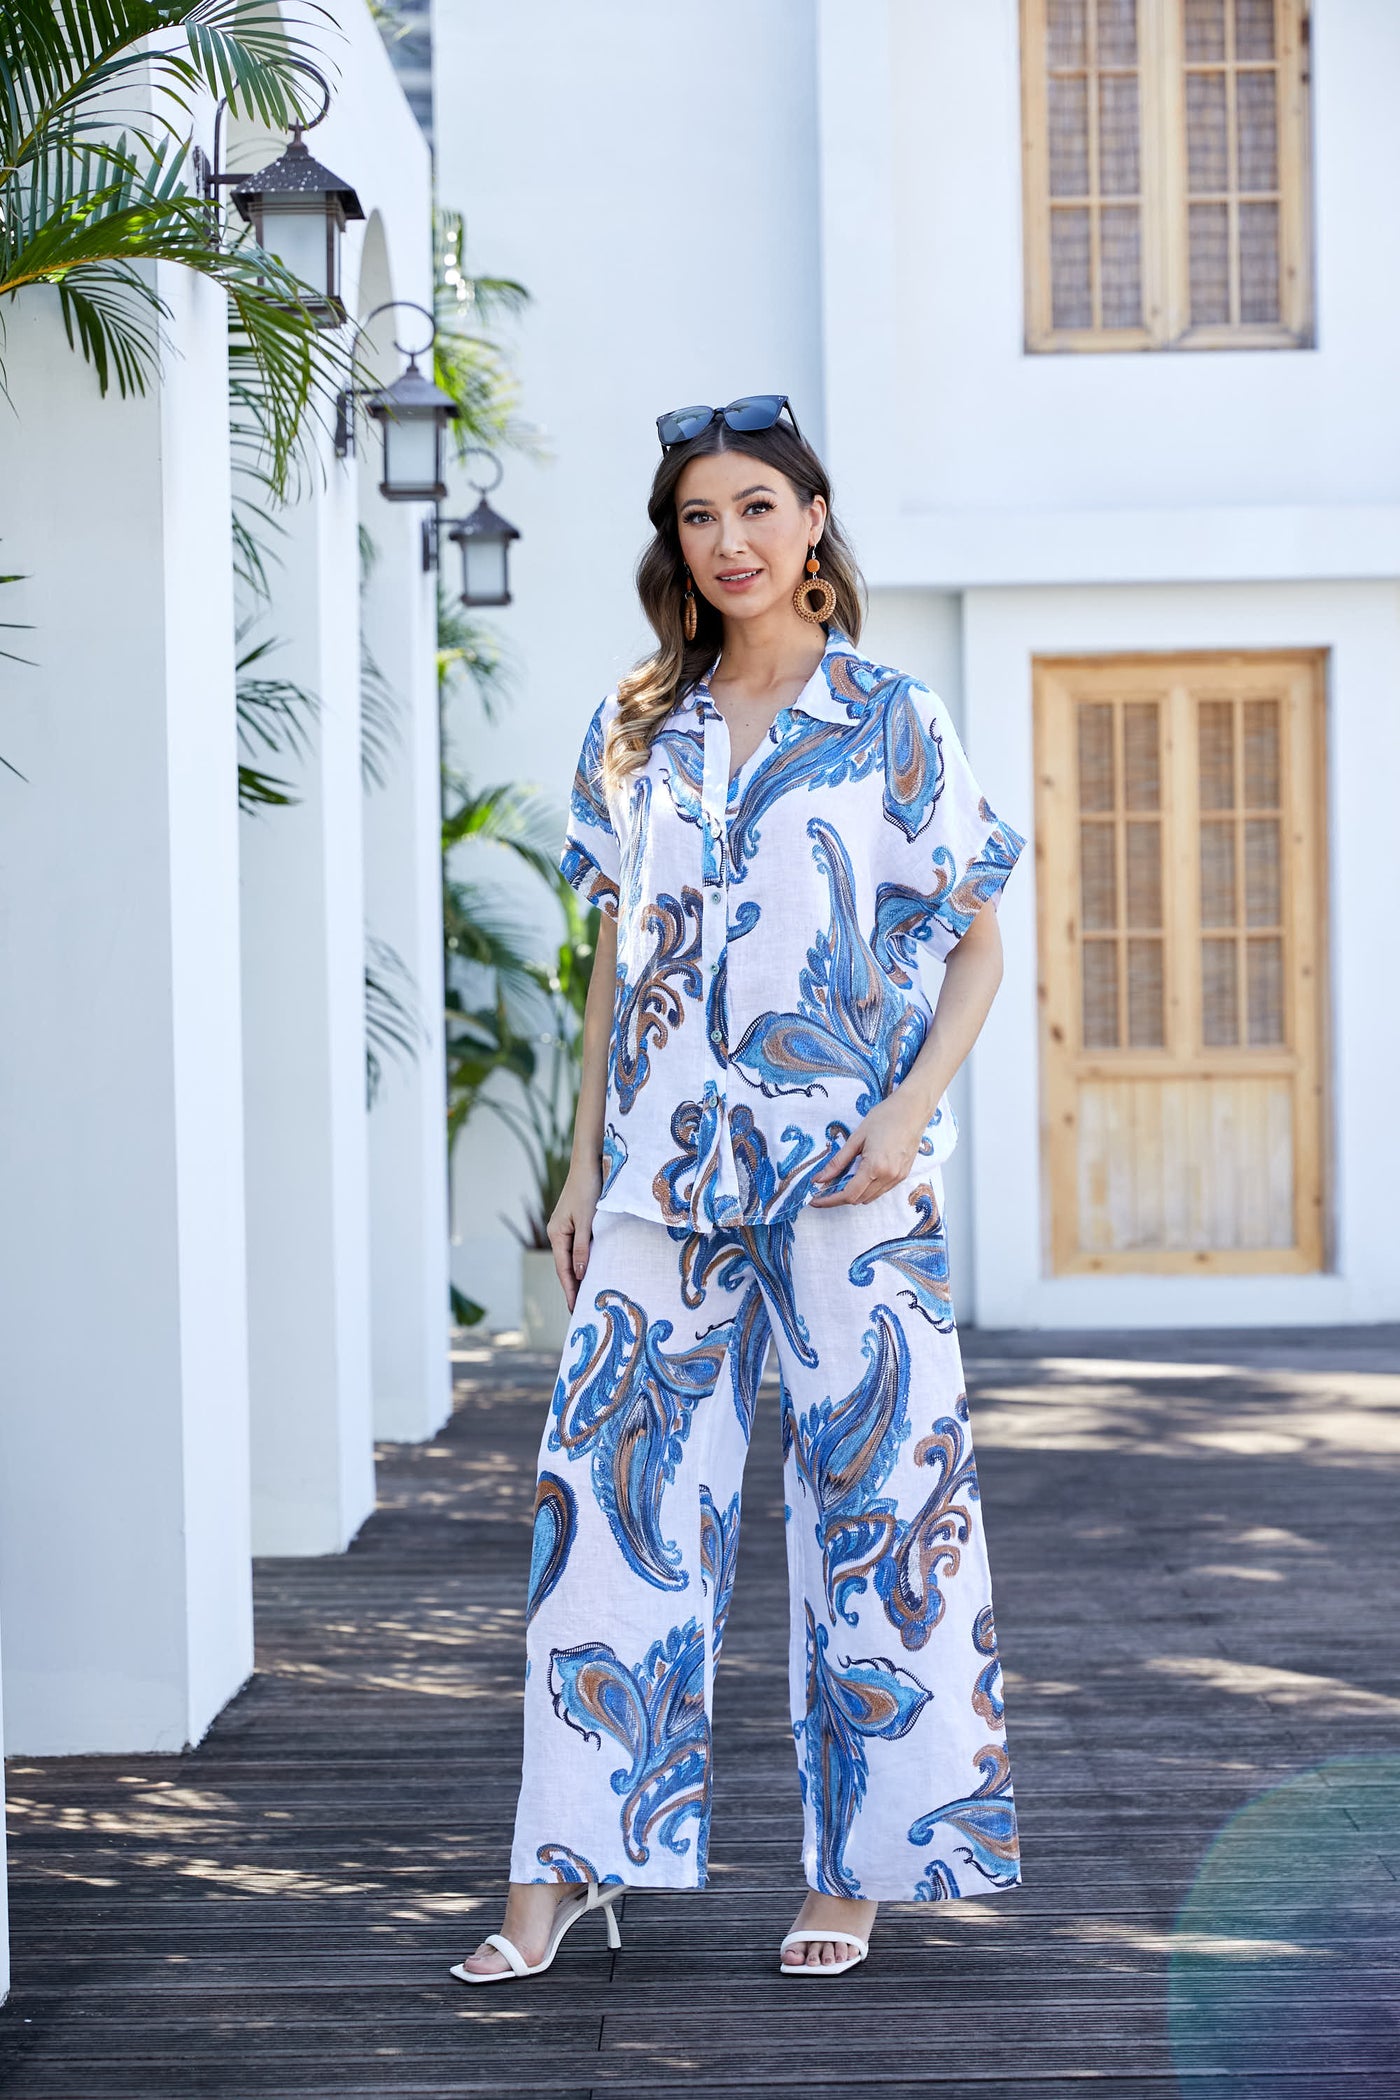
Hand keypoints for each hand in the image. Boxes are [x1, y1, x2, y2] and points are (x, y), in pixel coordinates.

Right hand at [547, 1161, 602, 1309]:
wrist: (590, 1162)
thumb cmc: (588, 1188)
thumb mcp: (586, 1220)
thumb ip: (582, 1248)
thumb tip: (580, 1275)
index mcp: (556, 1233)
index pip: (563, 1270)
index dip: (569, 1290)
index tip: (574, 1310)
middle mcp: (558, 1232)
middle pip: (565, 1266)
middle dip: (573, 1287)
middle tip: (581, 1310)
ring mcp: (567, 1227)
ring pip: (572, 1258)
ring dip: (579, 1276)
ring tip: (586, 1296)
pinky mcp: (577, 1222)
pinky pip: (578, 1248)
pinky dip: (584, 1261)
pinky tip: (592, 1269)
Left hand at [809, 1090, 928, 1207]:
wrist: (913, 1110)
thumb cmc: (884, 1117)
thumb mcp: (856, 1138)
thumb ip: (838, 1162)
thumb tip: (819, 1179)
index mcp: (875, 1167)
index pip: (849, 1195)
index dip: (830, 1200)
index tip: (816, 1200)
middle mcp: (888, 1177)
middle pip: (859, 1200)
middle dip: (840, 1197)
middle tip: (825, 1188)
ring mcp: (897, 1178)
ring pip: (870, 1198)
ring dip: (855, 1194)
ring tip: (841, 1181)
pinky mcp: (903, 1175)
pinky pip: (881, 1190)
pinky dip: (868, 1189)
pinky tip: (860, 1176)